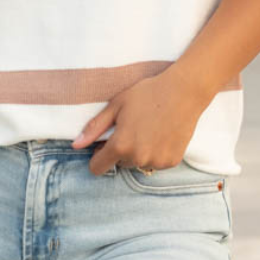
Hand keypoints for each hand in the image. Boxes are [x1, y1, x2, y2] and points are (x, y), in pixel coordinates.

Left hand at [71, 70, 212, 176]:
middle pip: (120, 164)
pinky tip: (161, 134)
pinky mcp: (171, 162)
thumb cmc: (148, 93)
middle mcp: (138, 158)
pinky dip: (156, 153)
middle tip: (133, 128)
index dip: (98, 156)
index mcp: (120, 145)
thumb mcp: (116, 106)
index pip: (98, 168)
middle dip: (122, 151)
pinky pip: (156, 163)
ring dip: (139, 153)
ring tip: (149, 130)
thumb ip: (95, 128)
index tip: (104, 145)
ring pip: (138, 164)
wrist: (184, 91)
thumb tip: (76, 145)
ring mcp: (156, 161)